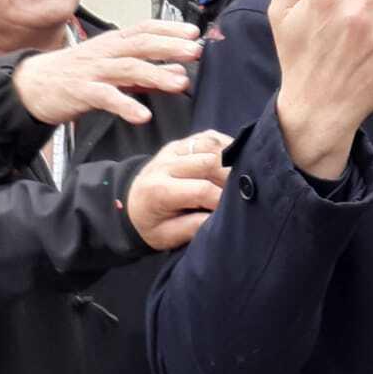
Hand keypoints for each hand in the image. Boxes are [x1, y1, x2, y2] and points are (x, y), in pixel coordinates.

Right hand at [11, 21, 200, 126]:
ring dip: (156, 74)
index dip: (169, 28)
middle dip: (170, 46)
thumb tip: (178, 71)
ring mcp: (93, 70)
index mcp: (113, 43)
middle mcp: (105, 52)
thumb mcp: (111, 68)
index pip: (144, 28)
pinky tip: (143, 115)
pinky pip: (106, 97)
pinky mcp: (81, 91)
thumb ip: (144, 71)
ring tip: (180, 82)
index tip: (194, 32)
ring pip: (128, 68)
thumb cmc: (76, 74)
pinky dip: (126, 105)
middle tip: (195, 51)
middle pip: (141, 44)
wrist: (33, 84)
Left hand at [127, 130, 232, 248]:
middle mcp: (165, 164)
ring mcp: (174, 150)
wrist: (131, 202)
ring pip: (211, 145)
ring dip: (231, 160)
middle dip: (231, 178)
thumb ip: (192, 227)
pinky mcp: (182, 143)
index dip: (223, 199)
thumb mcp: (166, 236)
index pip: (201, 189)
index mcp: (159, 190)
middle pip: (210, 161)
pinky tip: (234, 161)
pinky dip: (226, 146)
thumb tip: (220, 217)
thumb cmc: (151, 224)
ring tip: (240, 177)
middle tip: (241, 192)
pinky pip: (209, 137)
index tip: (234, 210)